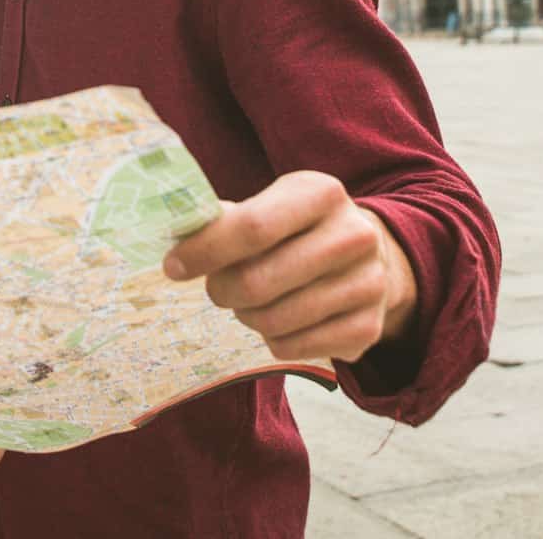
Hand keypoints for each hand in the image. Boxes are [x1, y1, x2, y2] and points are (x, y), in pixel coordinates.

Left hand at [162, 171, 415, 363]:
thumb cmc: (299, 229)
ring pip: (273, 320)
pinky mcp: (368, 329)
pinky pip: (292, 348)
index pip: (251, 227)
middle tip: (218, 288)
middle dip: (222, 290)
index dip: (204, 251)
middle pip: (257, 282)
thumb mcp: (272, 204)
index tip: (173, 266)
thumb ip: (227, 218)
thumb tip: (176, 230)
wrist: (369, 256)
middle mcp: (353, 236)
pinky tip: (282, 320)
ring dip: (247, 316)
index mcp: (321, 193)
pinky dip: (273, 339)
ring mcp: (367, 284)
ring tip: (252, 302)